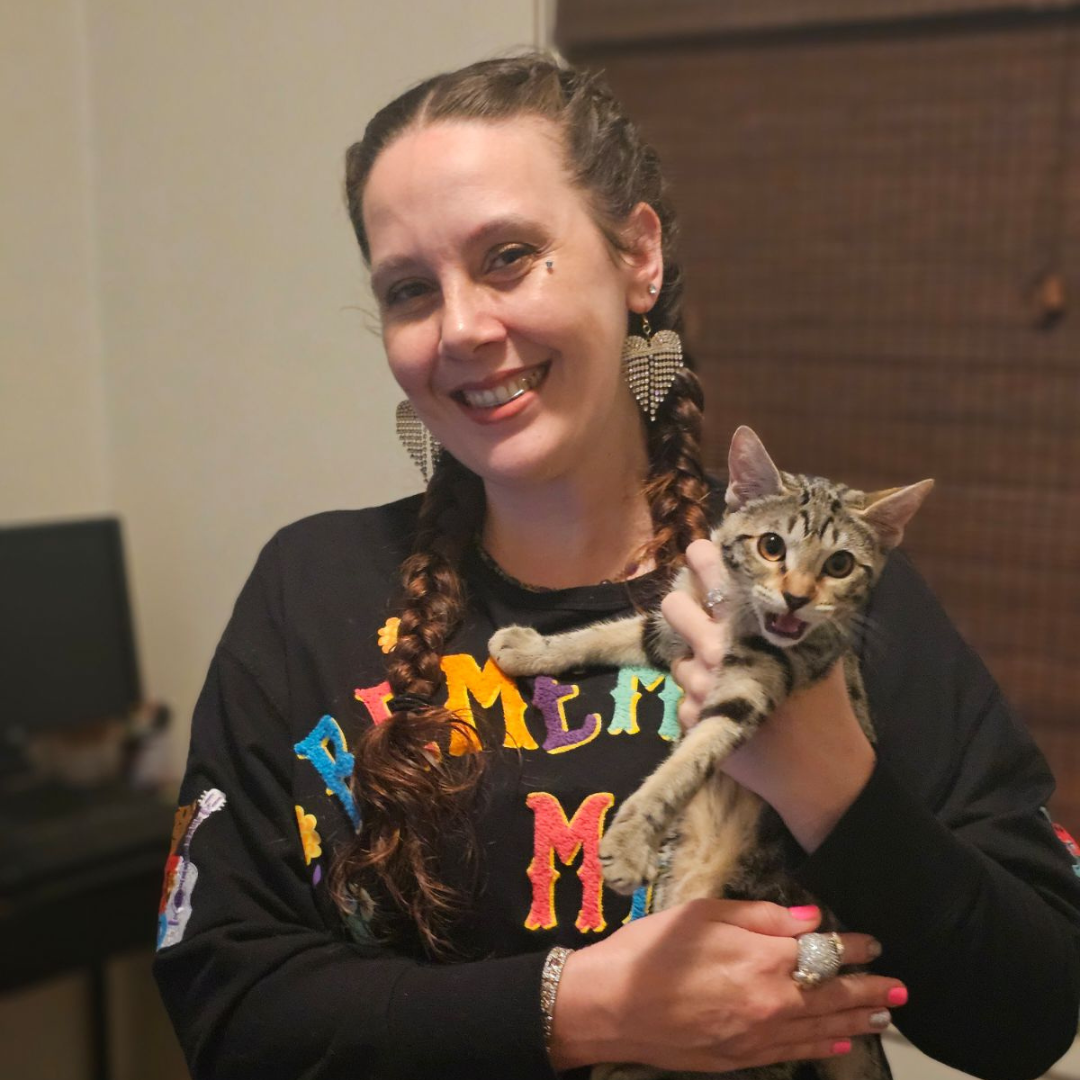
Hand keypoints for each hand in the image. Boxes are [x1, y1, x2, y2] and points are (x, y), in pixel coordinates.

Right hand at [549, 899, 904, 1071]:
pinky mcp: (742, 1059)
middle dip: (870, 990)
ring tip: (886, 1015)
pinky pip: (796, 1053)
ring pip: (822, 1028)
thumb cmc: (650, 950)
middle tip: (901, 988)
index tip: (872, 943)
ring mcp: (758, 1036)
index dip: (853, 947)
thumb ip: (759, 916)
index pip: (823, 952)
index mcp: (760, 959)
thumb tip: (809, 918)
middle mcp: (770, 1001)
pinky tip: (843, 1043)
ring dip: (858, 1019)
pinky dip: (824, 1046)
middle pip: (832, 995)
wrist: (611, 1007)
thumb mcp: (701, 914)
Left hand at [662, 539, 874, 851]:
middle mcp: (726, 650)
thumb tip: (754, 581)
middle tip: (692, 610)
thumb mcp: (812, 649)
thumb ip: (783, 618)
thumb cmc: (820, 703)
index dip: (704, 559)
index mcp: (757, 628)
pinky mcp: (696, 720)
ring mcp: (707, 686)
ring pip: (678, 661)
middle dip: (681, 607)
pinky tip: (731, 713)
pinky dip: (701, 706)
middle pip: (676, 607)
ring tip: (730, 682)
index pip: (718, 578)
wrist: (822, 770)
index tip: (699, 549)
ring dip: (696, 668)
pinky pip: (682, 702)